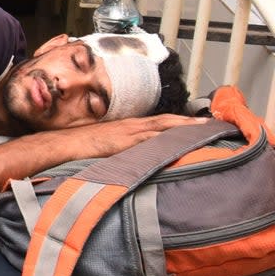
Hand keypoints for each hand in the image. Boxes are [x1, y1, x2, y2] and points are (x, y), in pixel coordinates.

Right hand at [68, 114, 201, 158]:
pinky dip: (166, 136)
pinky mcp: (125, 141)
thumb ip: (122, 147)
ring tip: (203, 127)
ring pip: (162, 125)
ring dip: (183, 125)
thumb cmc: (82, 145)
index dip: (177, 121)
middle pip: (165, 120)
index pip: (158, 121)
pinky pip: (150, 137)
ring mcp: (129, 132)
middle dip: (187, 121)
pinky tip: (179, 139)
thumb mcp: (107, 145)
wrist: (66, 144)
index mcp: (128, 126)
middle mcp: (132, 125)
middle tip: (210, 122)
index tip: (195, 123)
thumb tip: (136, 155)